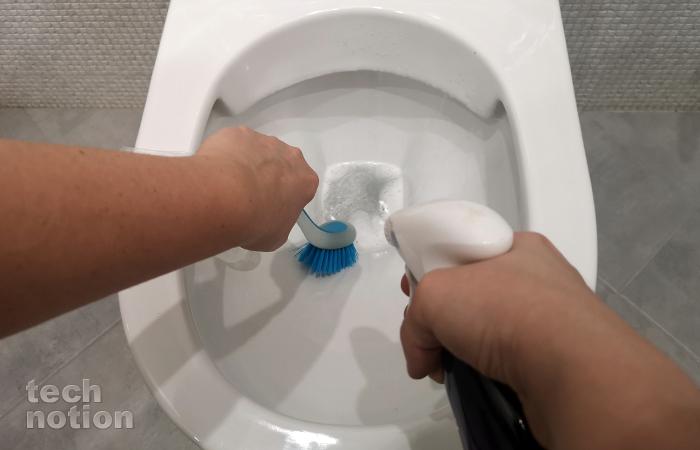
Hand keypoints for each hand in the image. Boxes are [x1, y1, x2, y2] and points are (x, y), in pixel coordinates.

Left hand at [194, 127, 317, 250]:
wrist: (225, 198)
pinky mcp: (237, 134)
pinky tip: (217, 174)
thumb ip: (279, 223)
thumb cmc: (256, 220)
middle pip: (281, 164)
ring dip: (246, 165)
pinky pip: (233, 144)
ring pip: (256, 152)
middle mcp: (288, 155)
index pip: (300, 186)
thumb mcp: (276, 236)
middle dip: (268, 176)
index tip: (270, 207)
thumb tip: (267, 221)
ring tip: (229, 187)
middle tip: (250, 196)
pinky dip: (226, 156)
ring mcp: (262, 141)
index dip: (284, 197)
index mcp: (305, 180)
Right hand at [399, 232, 699, 449]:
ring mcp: (552, 323)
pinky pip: (509, 363)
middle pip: (473, 295)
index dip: (434, 270)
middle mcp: (538, 281)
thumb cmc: (506, 310)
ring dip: (464, 349)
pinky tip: (478, 380)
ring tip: (451, 365)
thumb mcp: (433, 293)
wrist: (571, 370)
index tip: (414, 291)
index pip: (465, 252)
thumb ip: (414, 319)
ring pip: (490, 333)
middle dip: (445, 317)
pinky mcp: (557, 362)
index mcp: (516, 247)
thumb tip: (422, 359)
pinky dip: (487, 372)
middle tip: (428, 335)